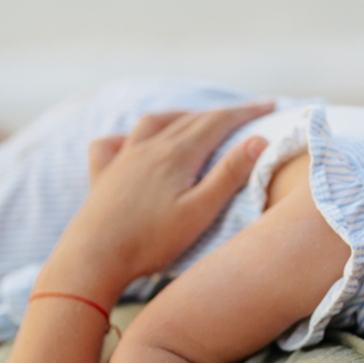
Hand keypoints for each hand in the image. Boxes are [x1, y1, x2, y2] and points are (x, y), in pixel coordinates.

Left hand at [45, 102, 273, 304]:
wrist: (93, 257)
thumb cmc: (150, 242)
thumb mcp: (200, 212)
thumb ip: (229, 175)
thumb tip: (257, 140)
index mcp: (176, 155)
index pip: (218, 122)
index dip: (245, 111)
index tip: (269, 104)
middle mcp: (148, 148)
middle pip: (190, 119)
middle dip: (221, 113)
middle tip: (246, 112)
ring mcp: (122, 159)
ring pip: (154, 123)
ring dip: (180, 115)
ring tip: (195, 119)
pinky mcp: (102, 176)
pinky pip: (112, 143)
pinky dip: (127, 135)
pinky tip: (131, 142)